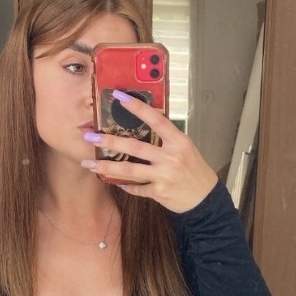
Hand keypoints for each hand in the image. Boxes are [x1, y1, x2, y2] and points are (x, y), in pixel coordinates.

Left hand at [82, 91, 217, 212]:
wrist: (205, 198)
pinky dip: (125, 185)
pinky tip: (113, 181)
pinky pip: (137, 188)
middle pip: (135, 147)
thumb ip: (166, 136)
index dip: (137, 107)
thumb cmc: (193, 169)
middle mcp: (171, 157)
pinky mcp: (159, 192)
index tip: (119, 97)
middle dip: (110, 141)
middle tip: (90, 136)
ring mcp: (164, 176)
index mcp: (178, 141)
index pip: (156, 120)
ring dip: (107, 166)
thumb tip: (144, 120)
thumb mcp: (185, 147)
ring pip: (130, 170)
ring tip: (90, 163)